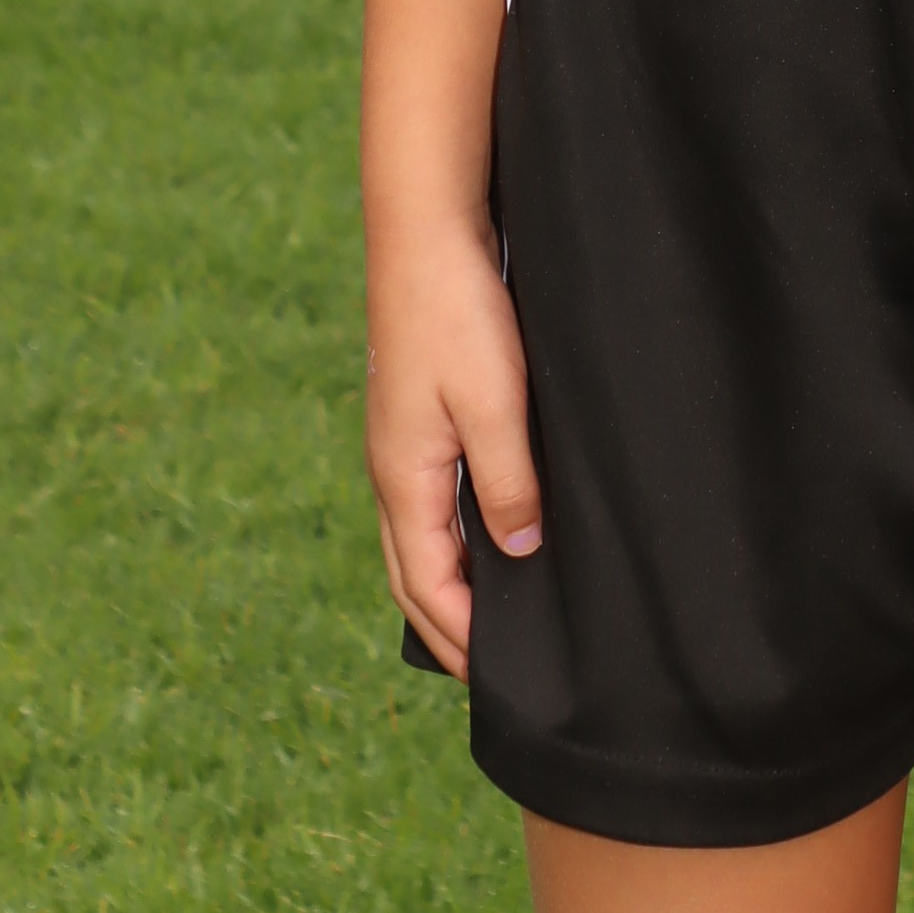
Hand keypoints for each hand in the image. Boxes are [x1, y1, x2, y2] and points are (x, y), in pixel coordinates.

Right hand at [367, 212, 540, 672]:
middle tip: (494, 674)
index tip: (500, 682)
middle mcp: (393, 471)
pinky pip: (430, 501)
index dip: (462, 639)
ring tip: (492, 620)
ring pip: (420, 539)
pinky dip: (452, 540)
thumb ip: (508, 485)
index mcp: (404, 480)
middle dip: (448, 629)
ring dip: (448, 587)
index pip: (426, 588)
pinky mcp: (417, 417)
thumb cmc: (458, 313)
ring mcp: (401, 444)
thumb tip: (520, 557)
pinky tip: (488, 535)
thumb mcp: (495, 405)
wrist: (425, 230)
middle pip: (413, 576)